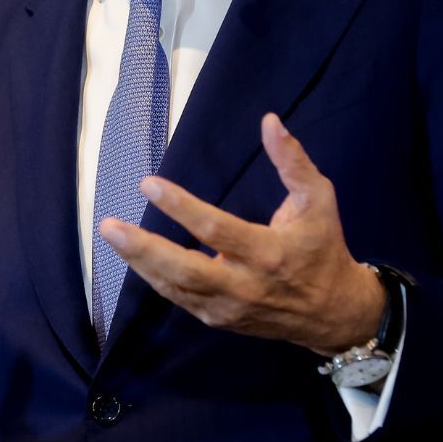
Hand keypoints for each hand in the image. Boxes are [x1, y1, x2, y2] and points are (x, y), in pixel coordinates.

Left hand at [98, 112, 385, 355]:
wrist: (333, 313)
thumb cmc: (322, 247)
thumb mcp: (318, 200)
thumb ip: (293, 162)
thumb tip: (270, 122)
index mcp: (268, 253)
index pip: (215, 229)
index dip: (180, 207)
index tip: (149, 184)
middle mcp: (244, 285)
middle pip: (184, 269)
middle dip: (143, 248)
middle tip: (110, 227)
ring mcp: (228, 307)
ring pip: (175, 287)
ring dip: (140, 262)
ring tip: (113, 235)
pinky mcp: (219, 319)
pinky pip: (179, 298)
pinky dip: (155, 278)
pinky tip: (135, 257)